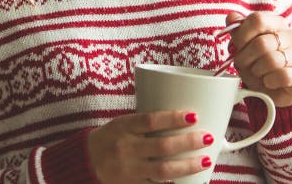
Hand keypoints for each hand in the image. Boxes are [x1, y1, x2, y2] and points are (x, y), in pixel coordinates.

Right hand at [86, 110, 213, 182]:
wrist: (85, 162)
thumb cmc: (110, 137)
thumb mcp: (123, 123)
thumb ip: (147, 122)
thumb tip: (184, 116)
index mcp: (124, 126)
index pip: (151, 120)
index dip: (173, 118)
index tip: (193, 116)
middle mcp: (126, 148)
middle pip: (162, 146)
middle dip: (187, 142)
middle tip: (206, 137)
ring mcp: (129, 170)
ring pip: (162, 169)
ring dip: (187, 165)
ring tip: (206, 160)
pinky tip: (189, 183)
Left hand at [225, 11, 291, 107]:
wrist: (273, 90)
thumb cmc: (258, 64)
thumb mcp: (245, 47)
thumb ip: (238, 32)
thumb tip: (231, 17)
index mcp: (278, 24)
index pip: (257, 20)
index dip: (242, 34)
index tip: (236, 46)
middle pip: (261, 43)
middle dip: (245, 57)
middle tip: (242, 64)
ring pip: (271, 60)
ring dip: (257, 70)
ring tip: (257, 72)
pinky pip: (282, 76)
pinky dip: (269, 81)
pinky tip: (268, 81)